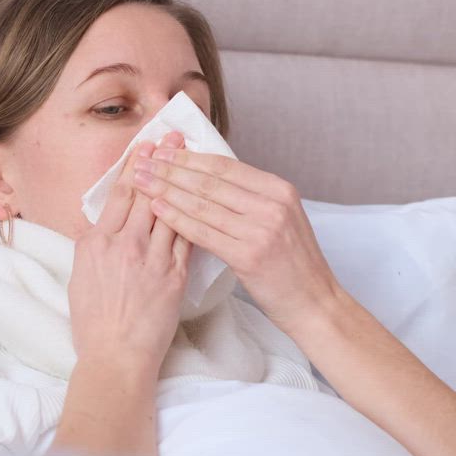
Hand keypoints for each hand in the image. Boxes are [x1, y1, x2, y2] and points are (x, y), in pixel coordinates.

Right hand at [70, 142, 191, 371]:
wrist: (116, 357)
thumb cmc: (93, 323)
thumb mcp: (79, 276)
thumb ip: (90, 245)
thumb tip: (97, 222)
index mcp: (96, 242)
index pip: (118, 194)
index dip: (133, 166)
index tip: (144, 145)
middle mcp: (124, 245)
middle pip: (147, 193)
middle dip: (162, 161)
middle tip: (173, 136)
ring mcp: (151, 259)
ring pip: (171, 210)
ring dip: (183, 180)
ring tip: (192, 156)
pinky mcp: (174, 276)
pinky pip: (188, 237)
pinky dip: (196, 215)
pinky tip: (205, 198)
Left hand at [131, 132, 343, 334]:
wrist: (314, 303)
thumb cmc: (292, 265)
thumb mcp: (280, 219)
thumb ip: (251, 198)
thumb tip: (208, 177)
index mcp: (279, 190)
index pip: (225, 165)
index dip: (189, 157)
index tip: (162, 151)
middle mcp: (272, 204)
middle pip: (210, 180)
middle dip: (171, 169)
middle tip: (142, 161)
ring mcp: (262, 229)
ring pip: (202, 203)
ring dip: (166, 190)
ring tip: (141, 182)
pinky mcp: (249, 255)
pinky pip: (203, 232)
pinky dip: (176, 218)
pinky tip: (156, 209)